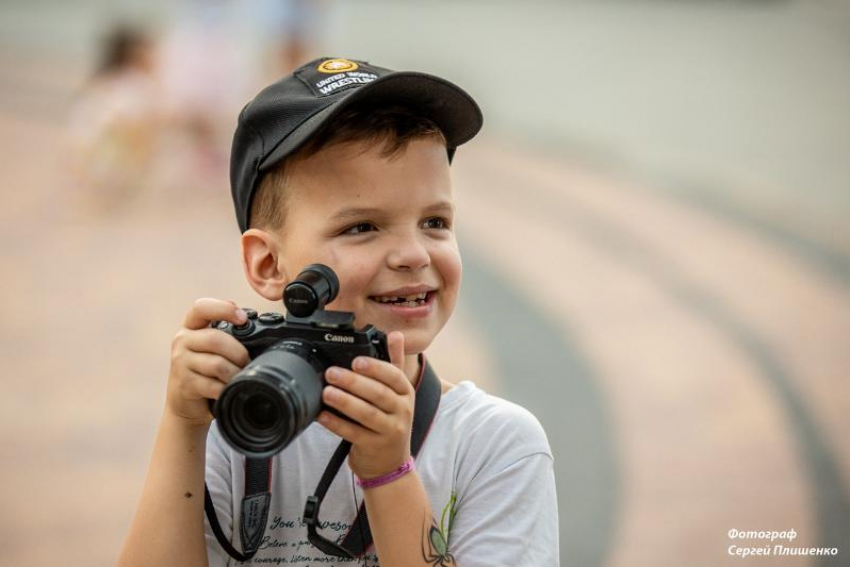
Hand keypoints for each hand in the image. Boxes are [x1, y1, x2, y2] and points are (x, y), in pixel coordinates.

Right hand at [166, 298, 250, 425]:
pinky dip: (227, 388)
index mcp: (192, 326)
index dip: (224, 309)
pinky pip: (214, 385)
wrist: (186, 402)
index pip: (202, 308)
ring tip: (239, 376)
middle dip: (238, 353)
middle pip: (215, 339)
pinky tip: (228, 388)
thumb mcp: (214, 346)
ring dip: (235, 372)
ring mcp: (180, 362)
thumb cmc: (206, 369)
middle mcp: (182, 340)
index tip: (243, 318)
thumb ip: (227, 333)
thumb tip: (251, 323)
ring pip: (217, 364)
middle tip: (246, 362)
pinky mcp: (184, 384)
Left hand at [317, 331, 414, 479]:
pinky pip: (353, 433)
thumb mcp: (398, 393)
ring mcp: (390, 431)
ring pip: (367, 414)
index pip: (394, 376)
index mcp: (406, 393)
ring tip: (326, 392)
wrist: (390, 463)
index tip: (356, 361)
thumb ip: (395, 362)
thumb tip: (396, 334)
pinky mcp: (374, 447)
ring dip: (345, 401)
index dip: (375, 367)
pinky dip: (336, 423)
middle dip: (354, 382)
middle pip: (378, 394)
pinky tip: (322, 415)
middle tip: (331, 373)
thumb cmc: (390, 421)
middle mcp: (402, 411)